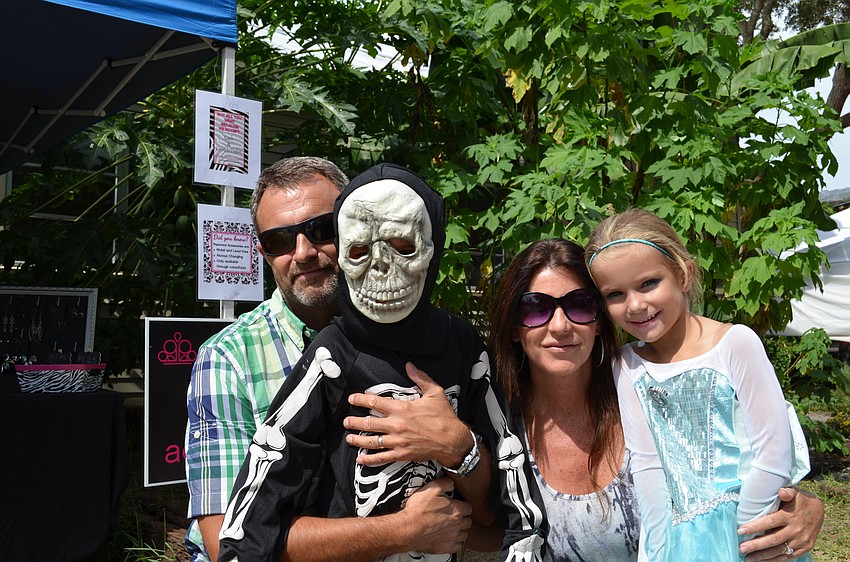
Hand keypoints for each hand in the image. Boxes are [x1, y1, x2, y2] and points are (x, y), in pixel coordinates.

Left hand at [343, 362, 472, 467]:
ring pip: (371, 441)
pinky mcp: (402, 454)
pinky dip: (369, 459)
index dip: (360, 399)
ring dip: (357, 440)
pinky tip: (360, 459)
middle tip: (345, 421)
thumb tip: (409, 365)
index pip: (374, 402)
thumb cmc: (444, 416)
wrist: (453, 440)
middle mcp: (396, 425)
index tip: (352, 399)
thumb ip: (420, 378)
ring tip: (349, 438)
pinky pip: (381, 458)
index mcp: (402, 408)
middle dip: (354, 422)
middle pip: (368, 423)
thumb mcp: (435, 393)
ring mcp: (398, 441)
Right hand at [400, 477, 472, 553]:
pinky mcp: (446, 547)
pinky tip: (450, 538)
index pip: (468, 507)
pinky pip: (458, 546)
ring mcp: (452, 537)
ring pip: (465, 534)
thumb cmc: (418, 510)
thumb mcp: (431, 488)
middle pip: (468, 521)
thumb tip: (451, 484)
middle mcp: (457, 524)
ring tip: (453, 526)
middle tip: (455, 515)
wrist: (408, 529)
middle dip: (463, 517)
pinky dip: (456, 542)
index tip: (458, 504)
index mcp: (456, 510)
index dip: (463, 504)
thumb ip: (445, 483)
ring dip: (461, 530)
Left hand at [738, 487, 823, 560]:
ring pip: (779, 551)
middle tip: (741, 548)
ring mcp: (801, 541)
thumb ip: (787, 491)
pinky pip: (788, 557)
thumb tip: (781, 492)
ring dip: (763, 555)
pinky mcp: (804, 548)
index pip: (770, 522)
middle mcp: (796, 530)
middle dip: (756, 545)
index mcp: (790, 516)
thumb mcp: (795, 493)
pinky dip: (774, 560)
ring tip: (748, 557)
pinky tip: (762, 560)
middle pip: (773, 539)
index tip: (741, 530)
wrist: (819, 511)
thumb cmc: (800, 501)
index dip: (755, 527)